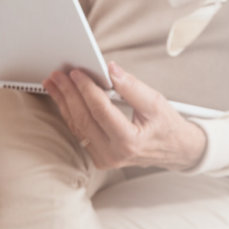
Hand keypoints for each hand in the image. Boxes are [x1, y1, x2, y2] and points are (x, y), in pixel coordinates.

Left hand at [44, 61, 205, 169]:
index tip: (76, 73)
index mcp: (130, 142)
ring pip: (77, 127)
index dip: (86, 89)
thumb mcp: (155, 103)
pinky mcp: (99, 157)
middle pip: (84, 119)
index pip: (101, 110)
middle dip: (68, 94)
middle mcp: (114, 154)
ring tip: (54, 84)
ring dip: (63, 103)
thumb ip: (131, 87)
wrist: (175, 150)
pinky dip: (70, 113)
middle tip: (58, 75)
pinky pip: (80, 133)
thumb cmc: (167, 126)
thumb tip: (110, 70)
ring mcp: (104, 158)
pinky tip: (63, 99)